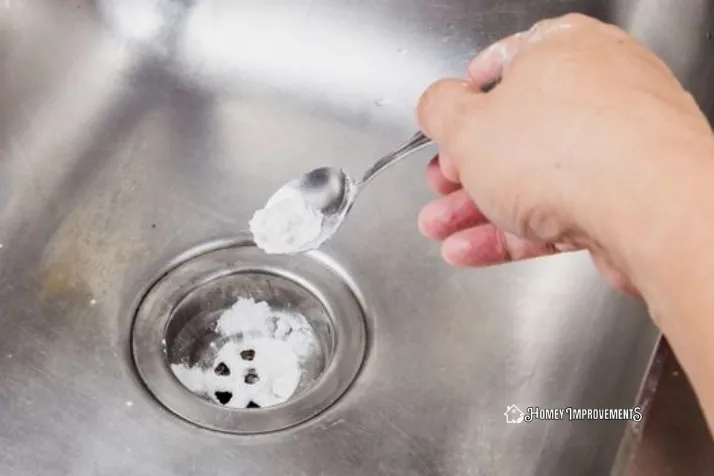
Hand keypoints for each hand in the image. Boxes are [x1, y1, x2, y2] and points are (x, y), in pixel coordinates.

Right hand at [416, 13, 711, 293]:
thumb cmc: (566, 151)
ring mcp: (616, 145)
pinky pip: (556, 210)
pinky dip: (512, 231)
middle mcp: (596, 89)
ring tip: (442, 228)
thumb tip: (435, 104)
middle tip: (439, 187)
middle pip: (514, 132)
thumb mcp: (466, 126)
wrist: (649, 209)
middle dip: (463, 170)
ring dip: (477, 208)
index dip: (462, 101)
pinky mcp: (625, 196)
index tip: (444, 127)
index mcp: (561, 50)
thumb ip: (440, 110)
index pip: (500, 66)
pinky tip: (472, 249)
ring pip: (532, 177)